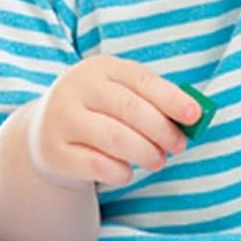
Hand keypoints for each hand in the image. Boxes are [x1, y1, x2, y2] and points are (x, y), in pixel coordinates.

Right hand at [28, 55, 200, 189]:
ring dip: (146, 153)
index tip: (195, 116)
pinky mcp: (54, 152)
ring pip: (116, 139)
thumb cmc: (100, 113)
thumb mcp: (122, 96)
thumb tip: (193, 118)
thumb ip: (154, 103)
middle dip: (162, 131)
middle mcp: (76, 88)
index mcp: (99, 68)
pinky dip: (122, 172)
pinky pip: (98, 166)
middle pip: (131, 110)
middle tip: (178, 146)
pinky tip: (126, 171)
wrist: (45, 133)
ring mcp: (61, 119)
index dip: (172, 99)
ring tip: (157, 161)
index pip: (142, 80)